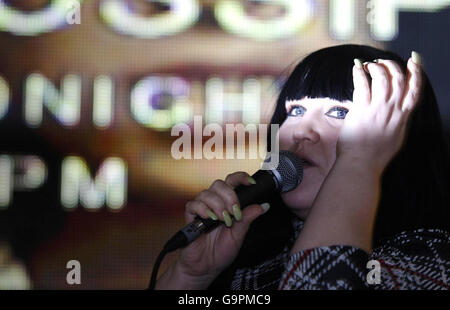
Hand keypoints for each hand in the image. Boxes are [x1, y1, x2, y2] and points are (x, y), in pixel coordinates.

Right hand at [173, 172, 268, 287]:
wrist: (206, 267)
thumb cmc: (222, 251)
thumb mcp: (239, 235)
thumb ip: (248, 218)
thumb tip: (264, 205)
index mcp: (228, 203)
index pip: (233, 182)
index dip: (241, 177)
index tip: (251, 182)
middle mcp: (215, 202)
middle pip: (219, 184)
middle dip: (229, 196)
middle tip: (234, 212)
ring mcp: (202, 208)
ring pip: (207, 193)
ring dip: (217, 205)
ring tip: (222, 220)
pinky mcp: (190, 217)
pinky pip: (193, 204)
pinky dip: (202, 209)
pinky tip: (209, 218)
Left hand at [337, 52, 422, 173]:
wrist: (361, 164)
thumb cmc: (374, 156)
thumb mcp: (395, 139)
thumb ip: (397, 123)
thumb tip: (397, 114)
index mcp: (402, 119)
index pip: (415, 91)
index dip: (417, 73)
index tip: (414, 60)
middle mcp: (392, 112)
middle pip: (399, 80)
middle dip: (392, 66)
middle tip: (383, 62)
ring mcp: (377, 110)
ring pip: (382, 79)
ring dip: (376, 67)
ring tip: (368, 65)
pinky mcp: (361, 110)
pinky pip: (362, 85)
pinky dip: (360, 73)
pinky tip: (356, 67)